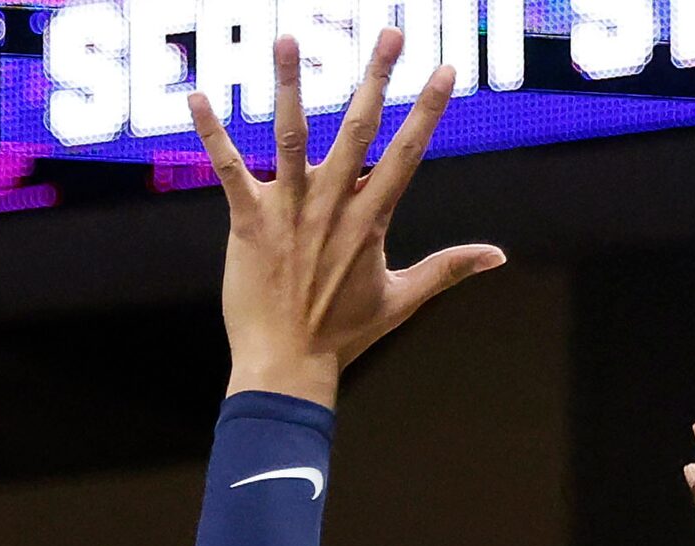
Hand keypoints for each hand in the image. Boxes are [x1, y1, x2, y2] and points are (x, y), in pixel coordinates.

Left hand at [190, 30, 504, 407]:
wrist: (289, 364)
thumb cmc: (344, 334)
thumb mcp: (404, 299)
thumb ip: (449, 269)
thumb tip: (498, 256)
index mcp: (370, 220)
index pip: (406, 153)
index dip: (427, 110)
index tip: (443, 70)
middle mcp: (333, 207)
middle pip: (359, 129)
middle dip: (376, 77)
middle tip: (390, 31)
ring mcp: (290, 212)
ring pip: (291, 135)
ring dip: (290, 85)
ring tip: (290, 37)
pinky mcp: (249, 222)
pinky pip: (228, 169)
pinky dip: (211, 133)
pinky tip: (196, 96)